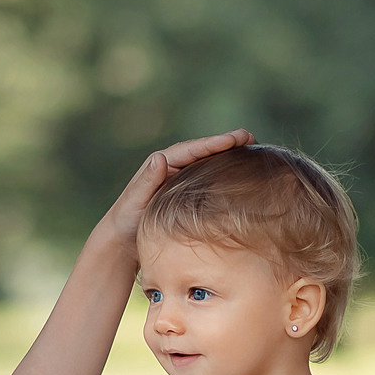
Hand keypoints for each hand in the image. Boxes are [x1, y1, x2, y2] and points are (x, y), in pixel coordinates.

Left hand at [95, 130, 254, 249]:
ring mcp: (179, 177)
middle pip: (203, 150)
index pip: (192, 150)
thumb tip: (159, 157)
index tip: (236, 138)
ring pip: (207, 161)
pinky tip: (238, 170)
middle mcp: (171, 166)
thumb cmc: (127, 219)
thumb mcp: (135, 200)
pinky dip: (222, 169)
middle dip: (226, 142)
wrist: (123, 238)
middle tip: (250, 136)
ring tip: (251, 147)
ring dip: (228, 154)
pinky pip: (207, 176)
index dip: (214, 142)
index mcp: (161, 163)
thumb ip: (147, 180)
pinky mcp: (185, 191)